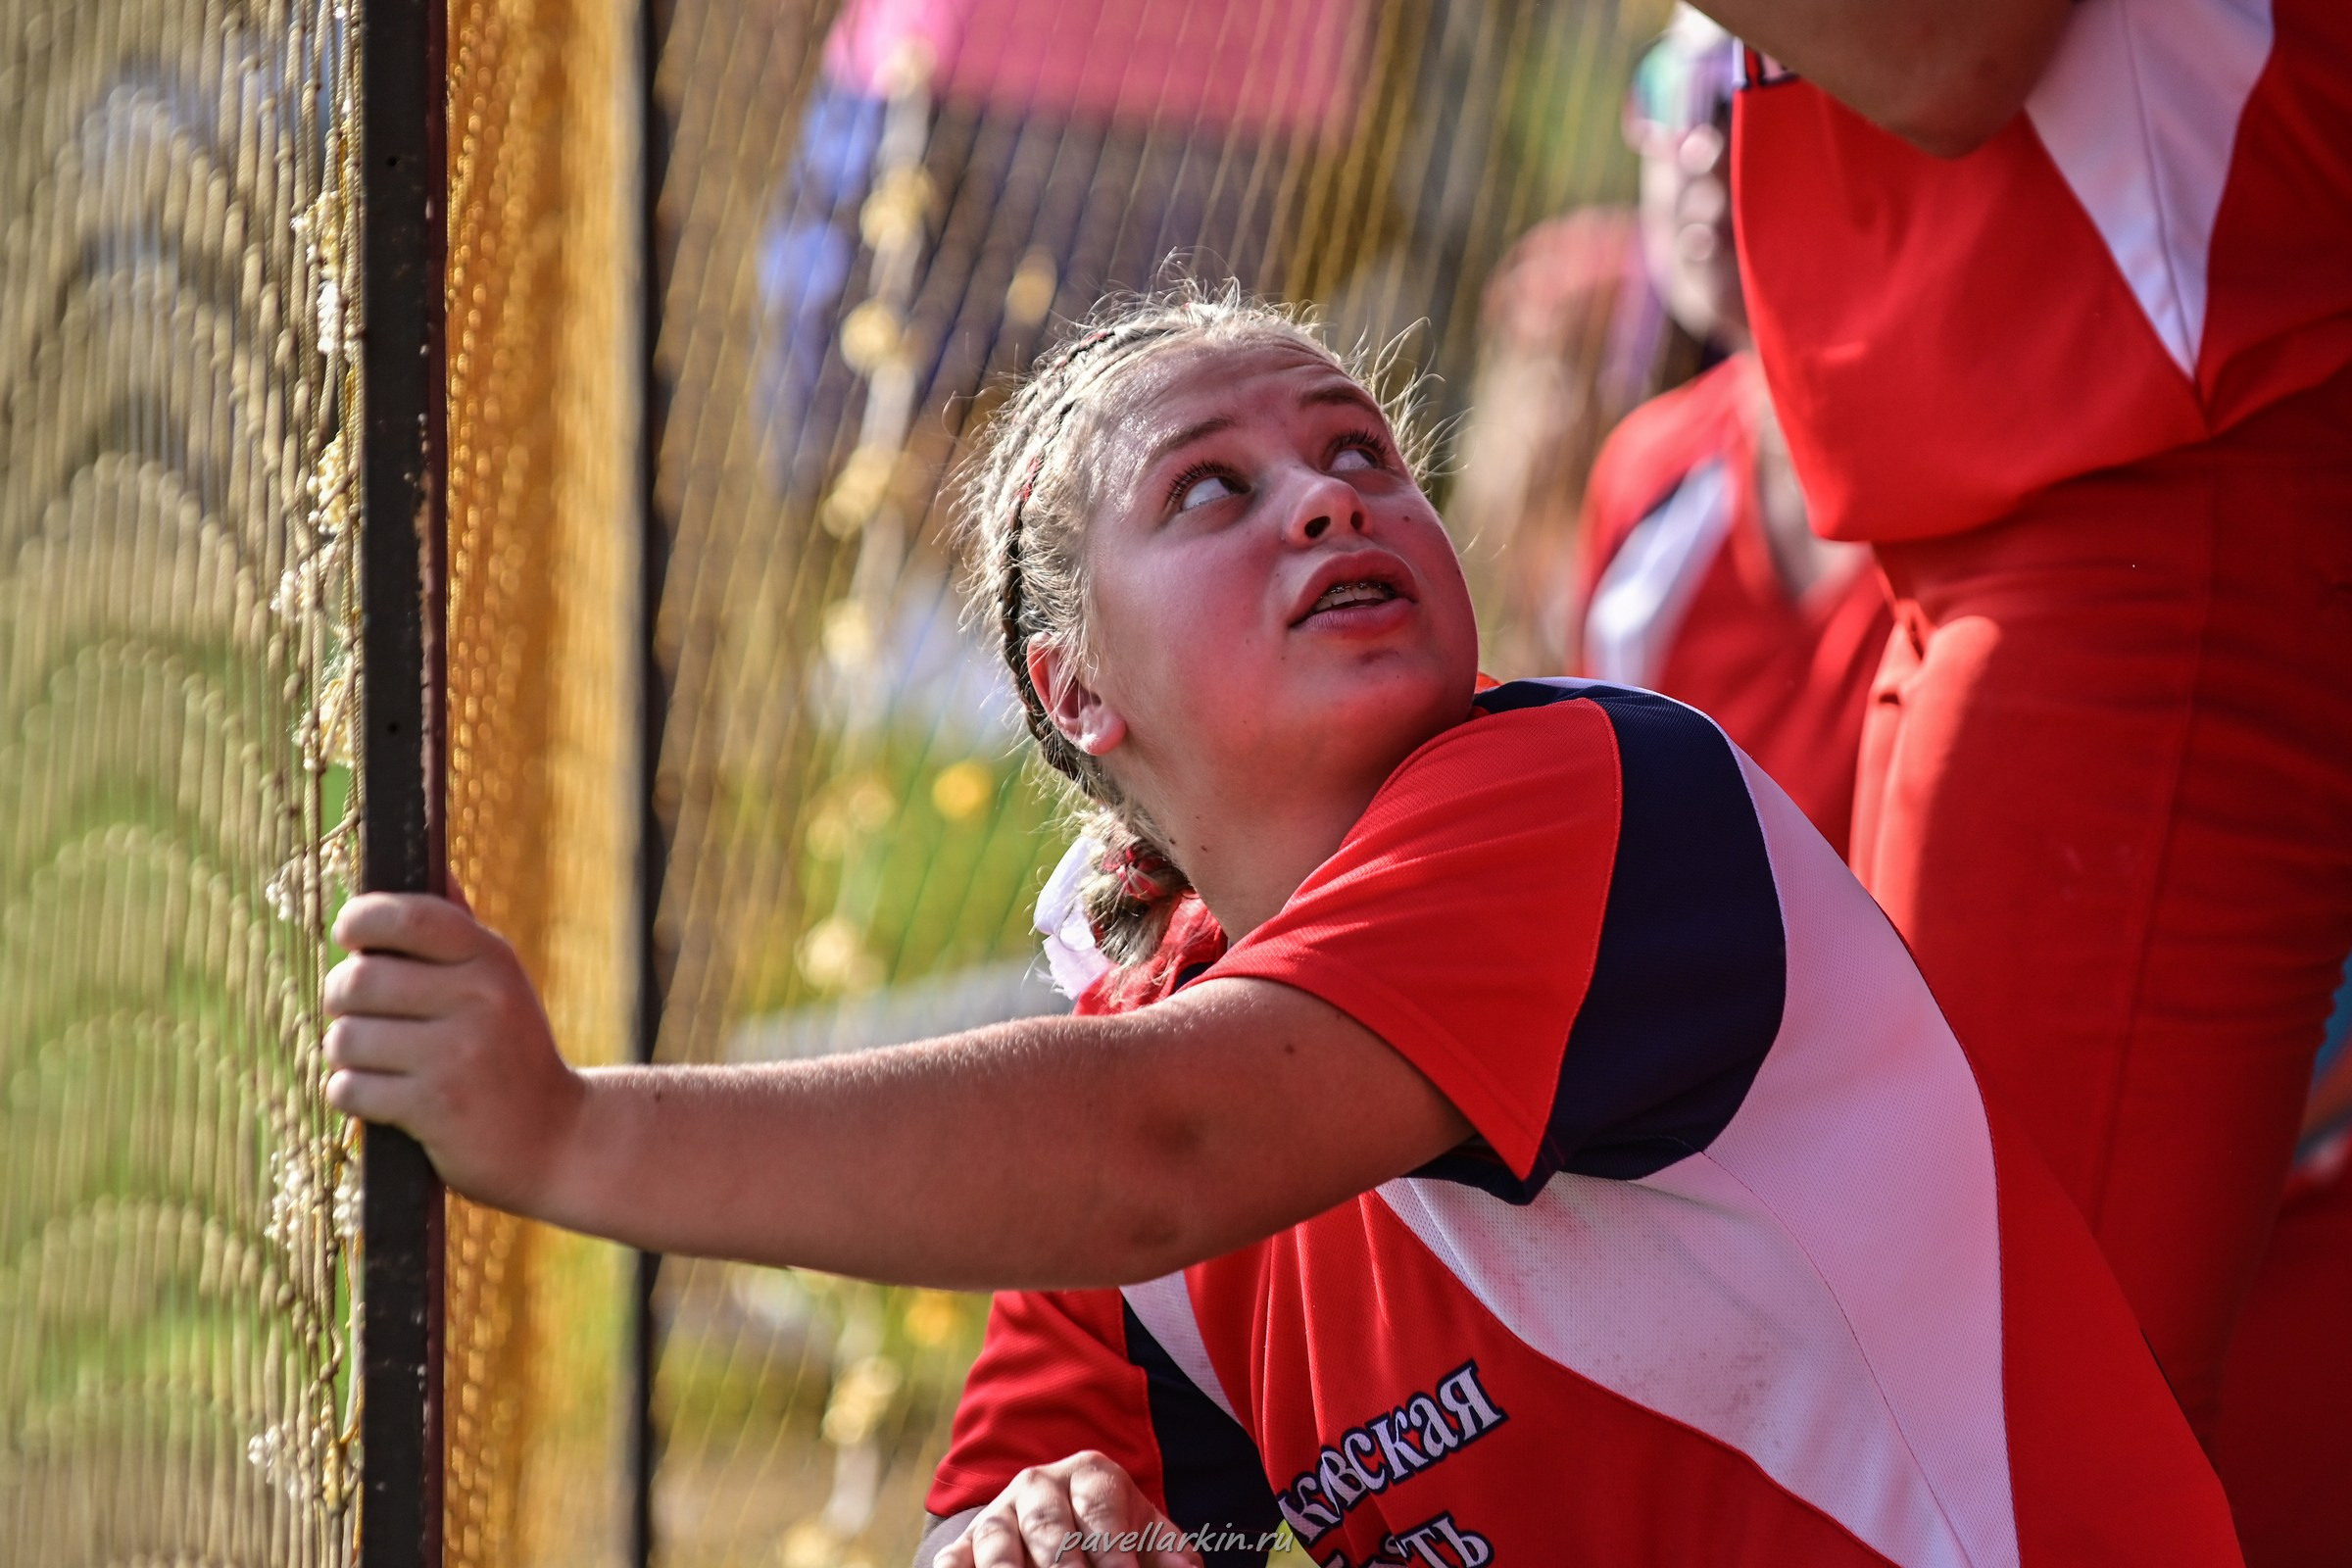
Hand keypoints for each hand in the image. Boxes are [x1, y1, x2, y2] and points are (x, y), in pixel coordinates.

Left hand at [323, 891, 583, 1211]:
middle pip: (358, 981)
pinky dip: (353, 1096)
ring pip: (345, 1039)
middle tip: (358, 1014)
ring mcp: (457, 1054)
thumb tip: (430, 866)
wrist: (556, 1139)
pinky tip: (384, 1098)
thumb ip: (459, 932)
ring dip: (346, 1055)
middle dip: (341, 1001)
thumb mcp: (500, 984)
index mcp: (490, 958)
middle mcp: (478, 998)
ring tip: (376, 1062)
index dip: (360, 919)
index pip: (406, 916)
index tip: (349, 936)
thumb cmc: (512, 1054)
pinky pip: (350, 1089)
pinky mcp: (434, 1106)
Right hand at [935, 1452, 1202, 1567]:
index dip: (1114, 1548)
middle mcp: (1039, 1485)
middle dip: (1065, 1566)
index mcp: (1090, 1474)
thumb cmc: (1112, 1535)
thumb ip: (1168, 1553)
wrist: (1061, 1526)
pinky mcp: (965, 1545)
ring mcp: (998, 1514)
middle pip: (1049, 1526)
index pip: (1101, 1508)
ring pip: (998, 1541)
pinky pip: (954, 1559)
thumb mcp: (1144, 1534)